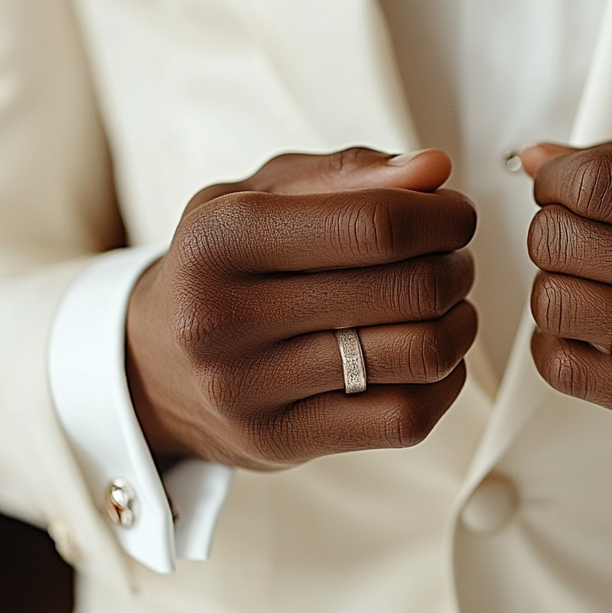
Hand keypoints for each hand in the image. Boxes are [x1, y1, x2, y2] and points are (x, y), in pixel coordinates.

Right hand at [126, 147, 477, 469]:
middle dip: (456, 267)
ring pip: (418, 355)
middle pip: (409, 289)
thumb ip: (346, 173)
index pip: (377, 223)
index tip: (454, 215)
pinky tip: (431, 360)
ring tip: (448, 308)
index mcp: (220, 236)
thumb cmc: (222, 266)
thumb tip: (433, 170)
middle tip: (453, 261)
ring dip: (460, 325)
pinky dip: (442, 383)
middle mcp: (224, 315)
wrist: (151, 367)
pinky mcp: (278, 442)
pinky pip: (404, 418)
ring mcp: (249, 388)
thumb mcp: (258, 196)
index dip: (442, 216)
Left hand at [521, 142, 611, 471]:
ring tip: (586, 285)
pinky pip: (569, 369)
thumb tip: (536, 159)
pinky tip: (587, 332)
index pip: (605, 184)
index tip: (558, 187)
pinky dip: (557, 343)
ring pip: (559, 305)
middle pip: (570, 242)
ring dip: (553, 288)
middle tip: (573, 236)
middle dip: (552, 231)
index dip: (558, 181)